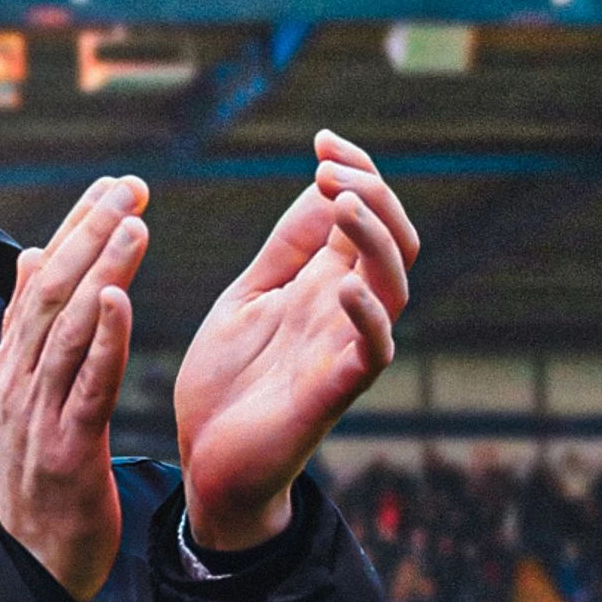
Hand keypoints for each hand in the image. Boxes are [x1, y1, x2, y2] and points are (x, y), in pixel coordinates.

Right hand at [0, 176, 149, 601]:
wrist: (36, 561)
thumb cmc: (42, 474)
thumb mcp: (29, 395)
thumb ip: (32, 328)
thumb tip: (32, 256)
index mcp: (14, 365)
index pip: (43, 281)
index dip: (75, 228)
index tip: (110, 185)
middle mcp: (19, 381)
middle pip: (52, 293)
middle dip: (89, 233)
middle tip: (128, 186)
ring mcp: (38, 415)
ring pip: (68, 330)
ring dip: (100, 272)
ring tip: (133, 224)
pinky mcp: (68, 450)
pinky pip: (86, 387)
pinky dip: (103, 341)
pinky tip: (120, 302)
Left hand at [174, 131, 418, 549]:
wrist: (206, 460)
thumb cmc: (229, 380)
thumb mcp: (250, 295)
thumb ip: (286, 248)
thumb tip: (320, 184)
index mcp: (323, 282)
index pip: (364, 215)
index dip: (357, 171)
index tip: (322, 140)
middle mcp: (345, 310)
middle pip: (394, 241)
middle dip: (372, 194)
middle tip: (330, 169)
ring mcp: (344, 348)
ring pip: (394, 285)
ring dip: (375, 239)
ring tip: (343, 203)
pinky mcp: (334, 392)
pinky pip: (373, 352)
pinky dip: (368, 317)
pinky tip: (345, 287)